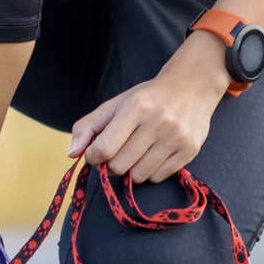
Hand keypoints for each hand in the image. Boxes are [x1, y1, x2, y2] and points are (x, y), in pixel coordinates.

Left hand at [66, 32, 229, 183]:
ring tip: (136, 153)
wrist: (192, 86)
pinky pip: (159, 177)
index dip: (93, 157)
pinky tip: (153, 155)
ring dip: (132, 169)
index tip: (95, 153)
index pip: (104, 148)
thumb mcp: (115, 104)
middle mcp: (158, 122)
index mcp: (136, 107)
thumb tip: (72, 153)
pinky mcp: (190, 150)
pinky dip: (150, 172)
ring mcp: (176, 137)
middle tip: (118, 151)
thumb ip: (88, 126)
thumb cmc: (147, 98)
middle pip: (119, 166)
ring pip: (139, 175)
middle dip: (112, 164)